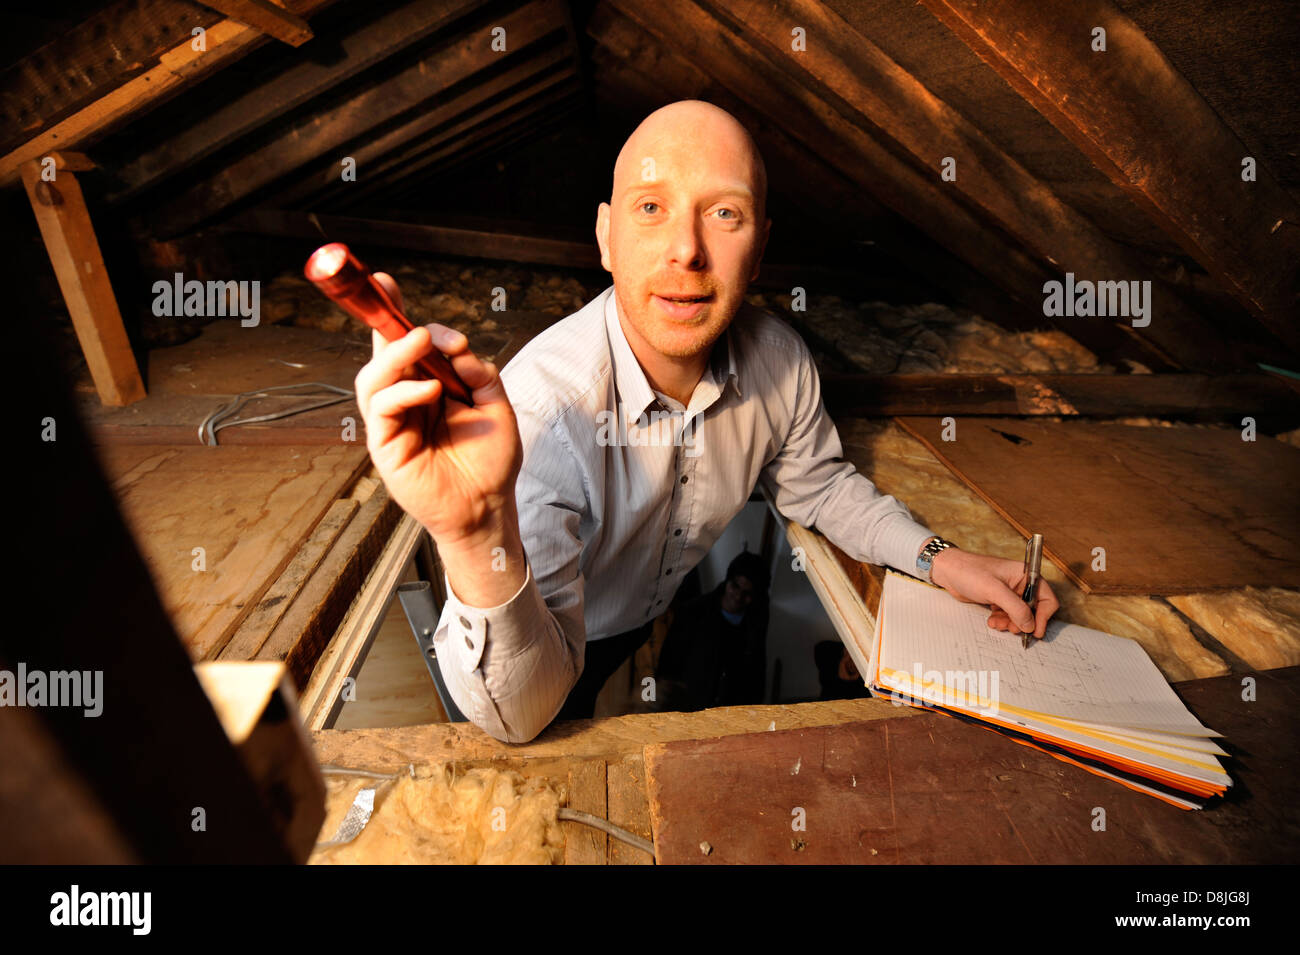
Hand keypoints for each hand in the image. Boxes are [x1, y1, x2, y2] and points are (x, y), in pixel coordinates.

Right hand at [354, 273, 522, 549]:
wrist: (489, 506)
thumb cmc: (490, 460)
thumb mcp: (495, 405)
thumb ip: (477, 371)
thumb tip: (455, 343)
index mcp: (427, 385)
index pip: (404, 343)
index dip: (392, 314)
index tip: (386, 283)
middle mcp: (404, 399)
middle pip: (381, 353)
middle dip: (384, 323)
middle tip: (397, 300)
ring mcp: (392, 423)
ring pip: (373, 378)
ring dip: (395, 354)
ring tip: (422, 341)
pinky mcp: (385, 446)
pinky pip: (382, 409)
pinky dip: (404, 392)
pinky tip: (431, 390)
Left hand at [928, 547, 1059, 639]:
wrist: (948, 571)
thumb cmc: (970, 572)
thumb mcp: (994, 590)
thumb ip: (1015, 608)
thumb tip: (1030, 625)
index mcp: (1025, 575)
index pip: (1046, 598)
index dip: (1043, 616)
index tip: (1035, 631)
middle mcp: (1020, 584)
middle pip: (1034, 610)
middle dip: (1023, 622)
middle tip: (1012, 629)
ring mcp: (1009, 592)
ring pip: (1020, 615)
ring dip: (1010, 623)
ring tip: (997, 623)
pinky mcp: (998, 600)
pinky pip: (1008, 615)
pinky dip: (1002, 621)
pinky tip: (991, 621)